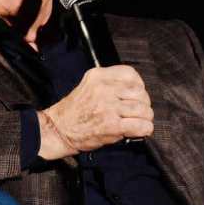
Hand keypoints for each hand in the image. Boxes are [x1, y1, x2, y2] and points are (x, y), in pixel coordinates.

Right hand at [39, 65, 153, 158]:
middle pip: (139, 92)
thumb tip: (136, 91)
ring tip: (138, 121)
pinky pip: (140, 125)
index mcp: (98, 76)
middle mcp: (104, 89)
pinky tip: (139, 130)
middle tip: (138, 111)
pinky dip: (144, 129)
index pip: (130, 74)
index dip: (139, 85)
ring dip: (145, 117)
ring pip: (143, 109)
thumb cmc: (74, 111)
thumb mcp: (89, 86)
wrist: (58, 129)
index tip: (136, 94)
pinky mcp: (112, 125)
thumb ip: (110, 84)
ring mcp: (108, 107)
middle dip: (143, 103)